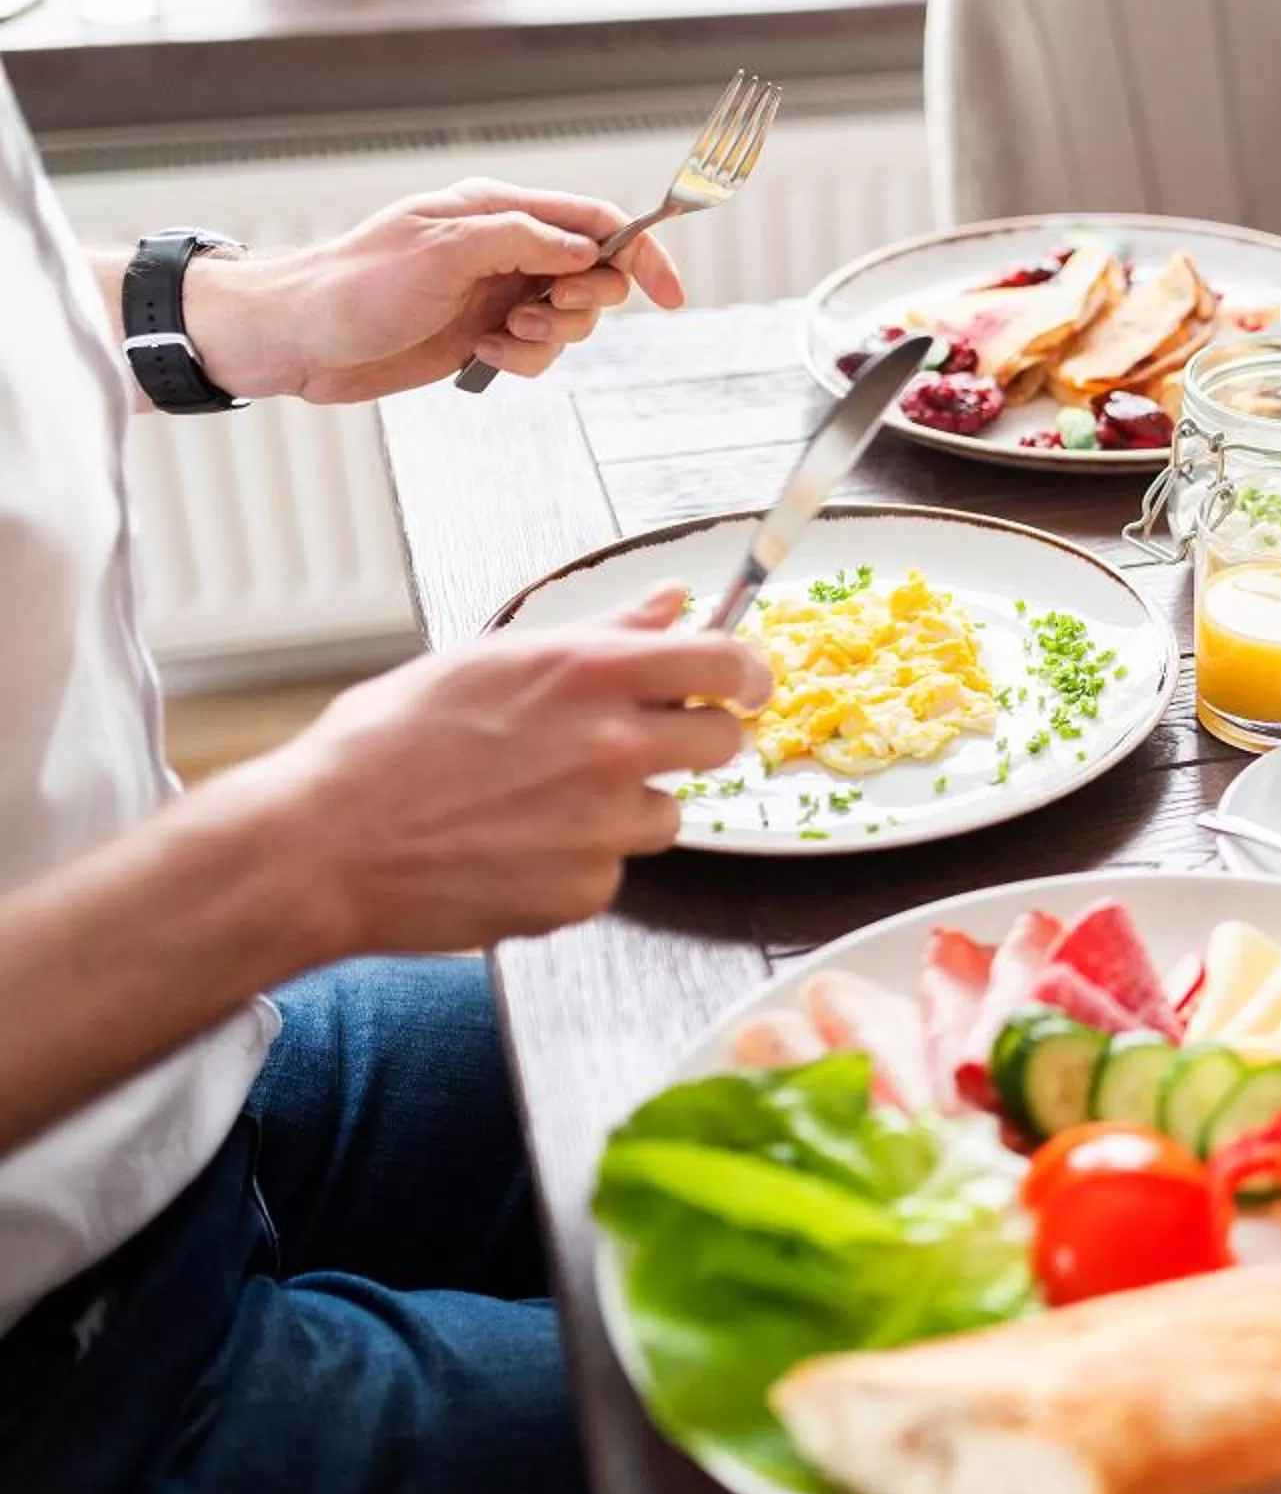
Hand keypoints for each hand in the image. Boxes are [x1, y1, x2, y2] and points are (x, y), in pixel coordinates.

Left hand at [184, 179, 688, 402]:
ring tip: (499, 339)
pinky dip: (523, 361)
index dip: (640, 255)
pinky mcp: (482, 334)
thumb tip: (587, 250)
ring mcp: (495, 293)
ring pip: (570, 320)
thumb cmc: (354, 287)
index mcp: (496, 211)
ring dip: (549, 339)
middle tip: (541, 315)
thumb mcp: (443, 251)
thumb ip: (522, 240)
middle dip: (584, 305)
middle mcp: (503, 249)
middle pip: (594, 275)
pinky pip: (538, 353)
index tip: (670, 297)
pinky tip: (481, 357)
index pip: (594, 221)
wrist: (297, 339)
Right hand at [223, 585, 768, 954]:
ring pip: (667, 813)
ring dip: (626, 807)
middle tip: (641, 744)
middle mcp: (611, 747)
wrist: (322, 844)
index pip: (725, 663)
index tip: (742, 684)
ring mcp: (603, 826)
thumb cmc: (386, 745)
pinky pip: (614, 871)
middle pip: (723, 742)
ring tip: (540, 801)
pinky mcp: (586, 891)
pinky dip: (579, 862)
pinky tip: (514, 846)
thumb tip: (673, 603)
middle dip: (696, 740)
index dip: (745, 674)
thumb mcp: (489, 661)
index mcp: (589, 674)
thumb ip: (601, 634)